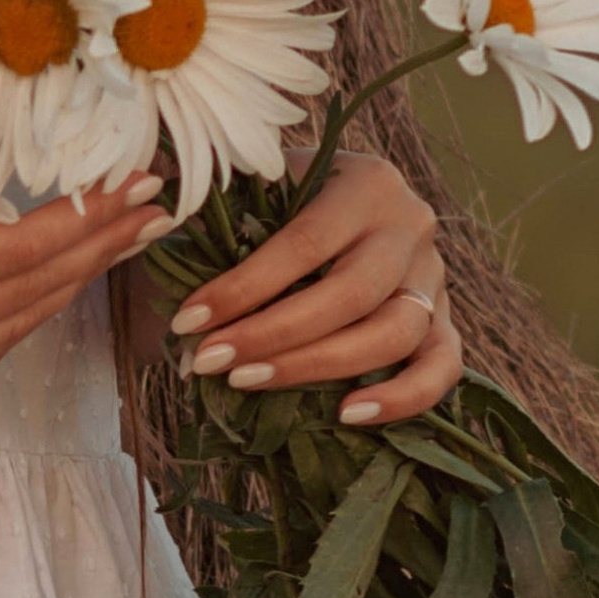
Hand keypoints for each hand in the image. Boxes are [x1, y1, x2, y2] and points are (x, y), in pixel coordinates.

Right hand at [0, 152, 170, 406]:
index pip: (25, 246)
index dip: (90, 216)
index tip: (138, 184)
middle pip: (39, 288)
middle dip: (104, 246)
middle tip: (160, 208)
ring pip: (22, 324)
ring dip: (78, 281)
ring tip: (125, 240)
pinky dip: (32, 313)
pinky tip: (57, 282)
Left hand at [167, 150, 463, 428]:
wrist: (345, 206)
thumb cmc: (282, 201)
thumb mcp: (257, 185)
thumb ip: (218, 199)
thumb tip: (154, 220)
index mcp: (367, 182)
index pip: (305, 242)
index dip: (244, 287)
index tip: (188, 321)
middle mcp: (411, 226)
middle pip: (351, 293)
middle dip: (274, 335)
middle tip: (209, 362)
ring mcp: (434, 278)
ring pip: (395, 333)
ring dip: (319, 367)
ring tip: (250, 384)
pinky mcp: (444, 323)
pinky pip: (442, 368)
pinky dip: (403, 397)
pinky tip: (348, 415)